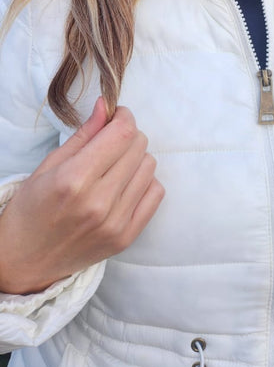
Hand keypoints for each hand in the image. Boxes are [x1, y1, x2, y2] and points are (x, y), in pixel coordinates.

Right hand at [0, 98, 164, 294]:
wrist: (24, 261)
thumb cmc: (31, 209)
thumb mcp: (49, 165)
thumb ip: (83, 134)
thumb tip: (106, 106)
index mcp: (74, 180)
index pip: (122, 133)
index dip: (123, 117)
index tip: (116, 116)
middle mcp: (98, 202)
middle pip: (138, 146)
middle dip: (127, 135)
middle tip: (111, 142)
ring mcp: (115, 223)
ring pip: (150, 167)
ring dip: (136, 159)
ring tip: (115, 165)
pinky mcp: (126, 238)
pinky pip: (156, 194)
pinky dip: (144, 182)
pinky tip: (124, 185)